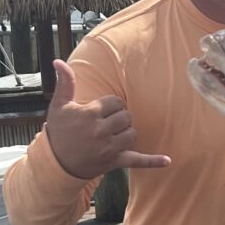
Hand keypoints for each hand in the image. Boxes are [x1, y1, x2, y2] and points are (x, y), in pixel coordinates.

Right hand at [45, 59, 170, 179]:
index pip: (116, 102)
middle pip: (126, 116)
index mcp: (89, 114)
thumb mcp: (58, 106)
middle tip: (104, 125)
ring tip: (110, 136)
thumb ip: (65, 83)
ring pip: (132, 133)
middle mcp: (100, 131)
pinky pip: (138, 161)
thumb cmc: (59, 132)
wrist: (57, 163)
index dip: (109, 106)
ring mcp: (109, 148)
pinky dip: (153, 161)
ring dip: (125, 133)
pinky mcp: (115, 161)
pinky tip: (167, 160)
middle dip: (118, 118)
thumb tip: (58, 61)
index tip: (98, 112)